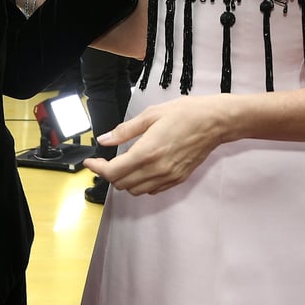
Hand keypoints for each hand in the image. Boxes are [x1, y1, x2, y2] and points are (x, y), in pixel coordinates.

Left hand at [83, 94, 225, 194]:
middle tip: (105, 161)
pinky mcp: (178, 179)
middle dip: (109, 174)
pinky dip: (141, 183)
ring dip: (124, 180)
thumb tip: (104, 140)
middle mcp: (157, 169)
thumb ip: (124, 131)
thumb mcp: (150, 115)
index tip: (90, 162)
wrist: (214, 122)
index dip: (97, 169)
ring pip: (136, 190)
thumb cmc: (184, 113)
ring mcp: (168, 177)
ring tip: (122, 165)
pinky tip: (141, 169)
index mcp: (147, 152)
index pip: (113, 171)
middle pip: (122, 184)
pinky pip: (152, 190)